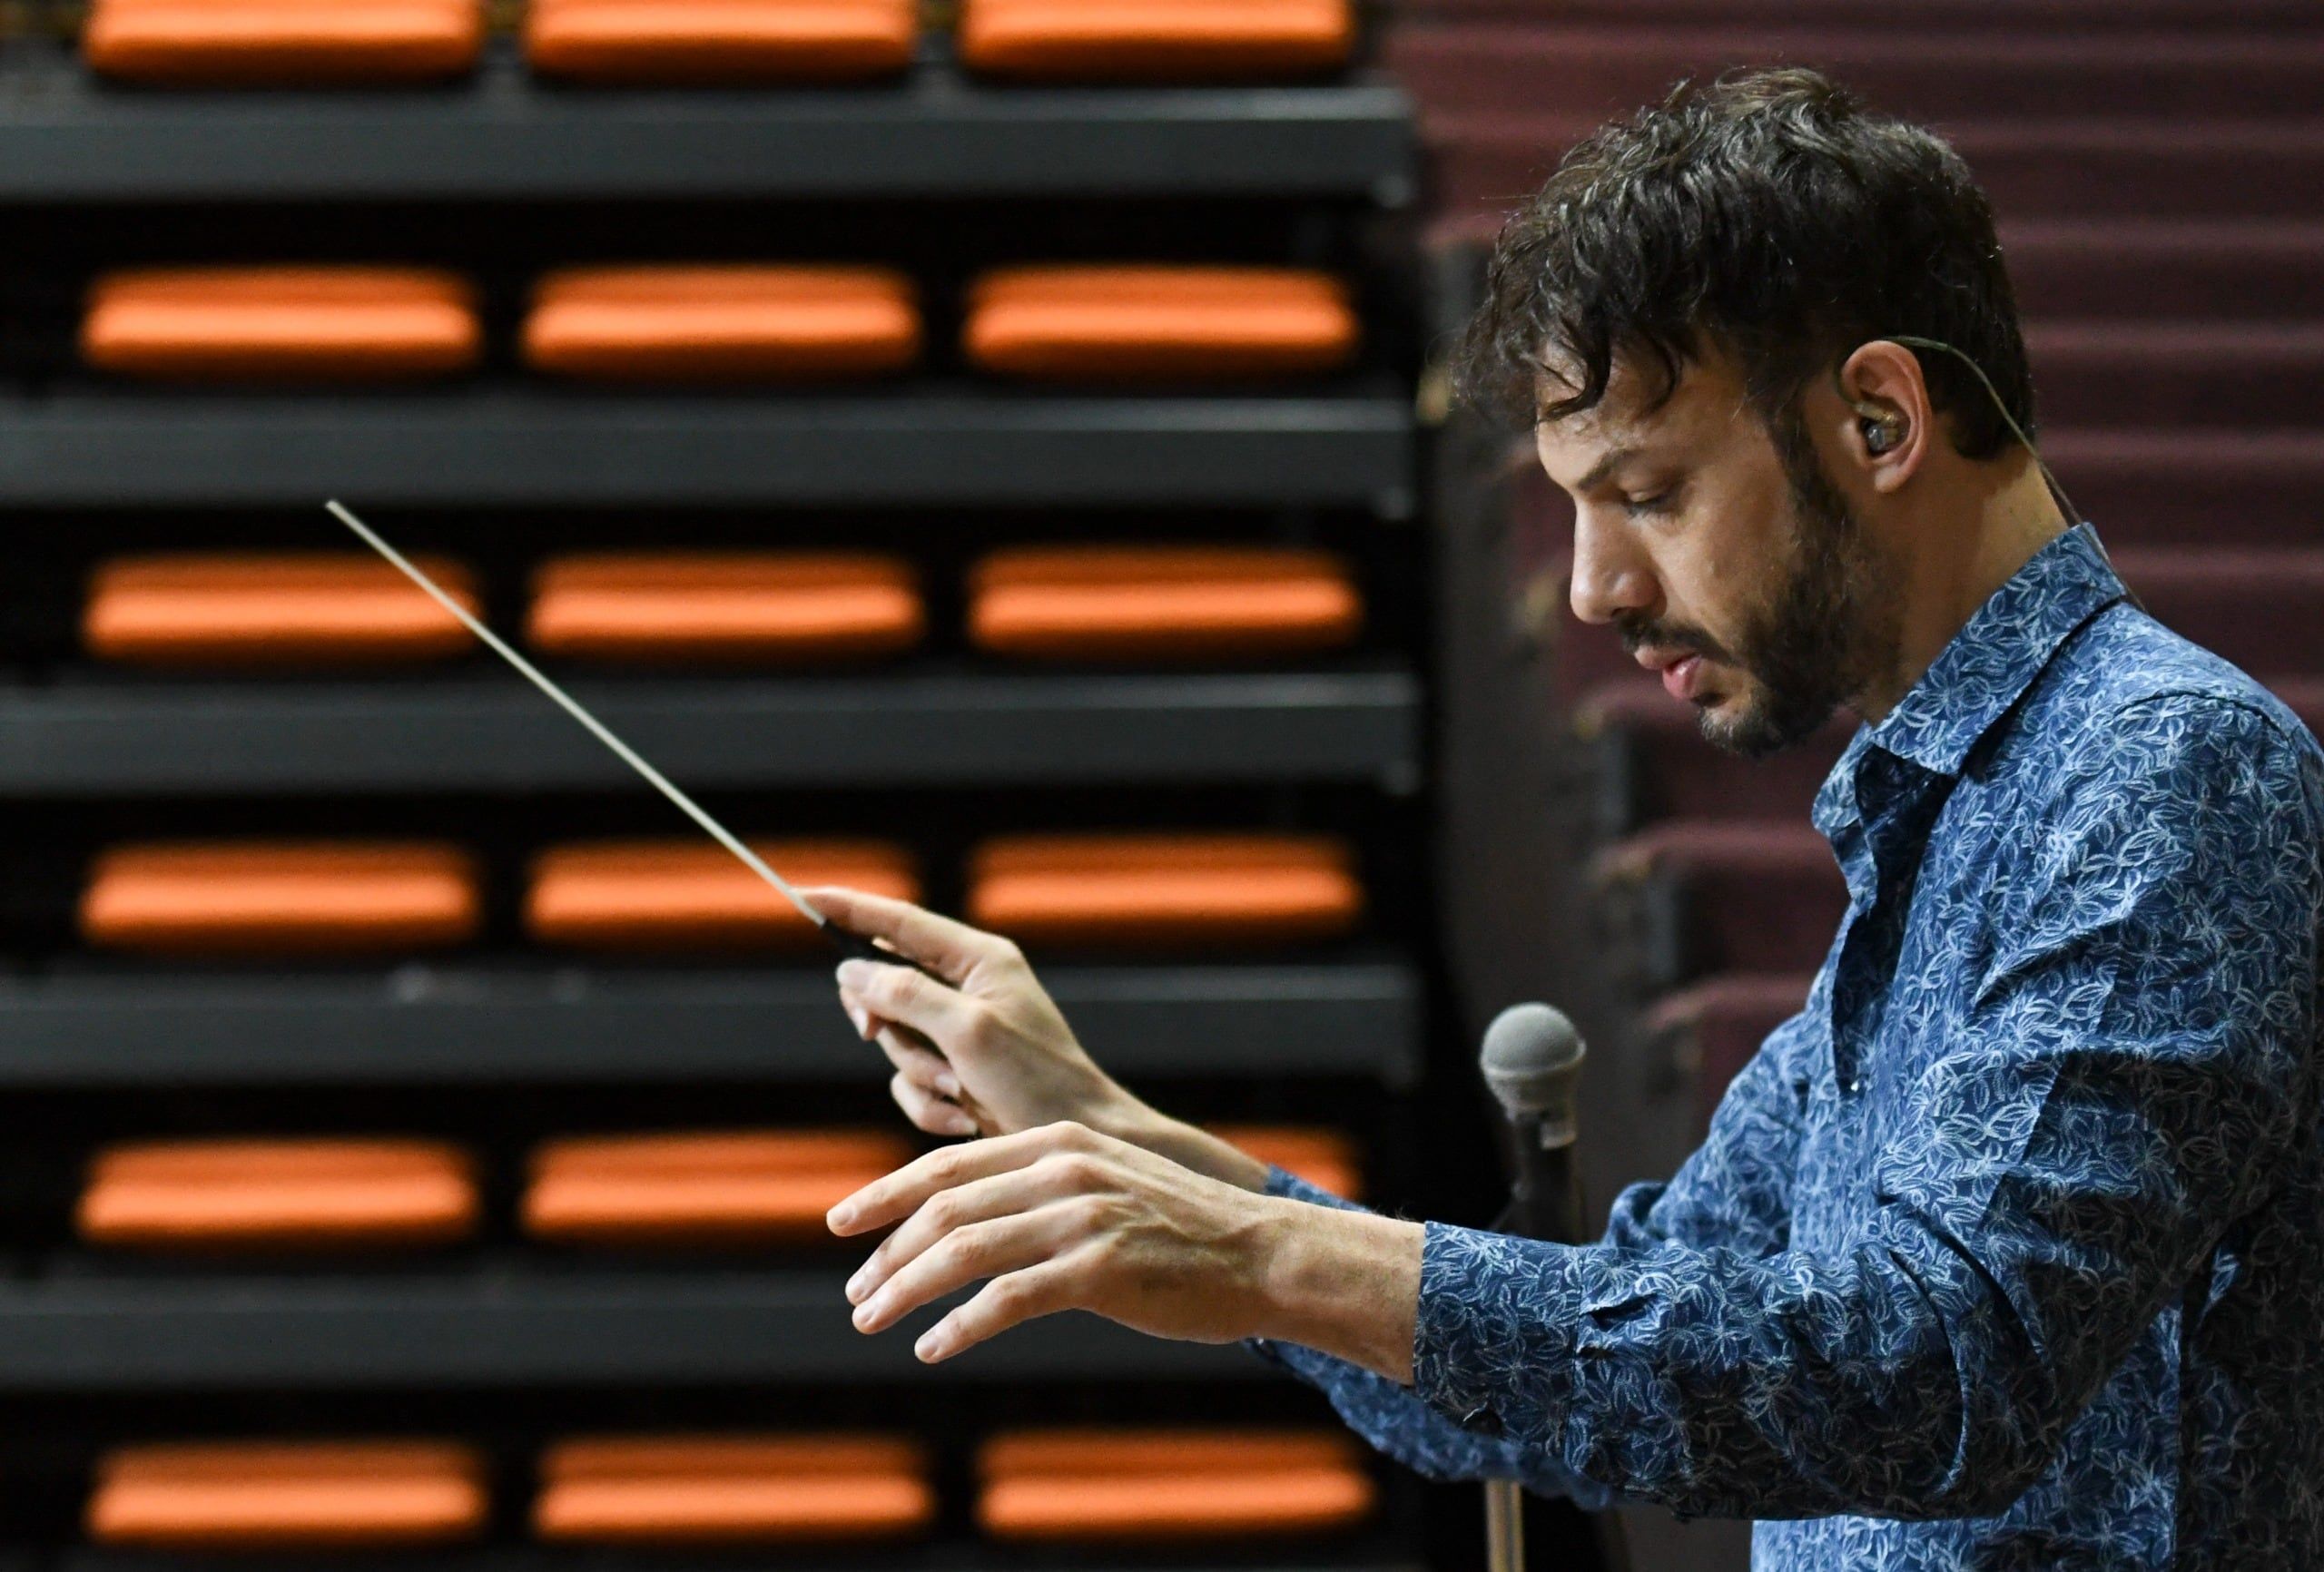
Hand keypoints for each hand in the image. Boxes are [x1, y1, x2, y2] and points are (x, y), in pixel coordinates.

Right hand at [803, 886, 1133, 1140]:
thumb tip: (851, 971)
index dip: (849, 908)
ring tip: (958, 1090)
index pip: (899, 922)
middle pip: (884, 985)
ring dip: (917, 1074)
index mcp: (978, 959)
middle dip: (886, 1023)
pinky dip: (926, 1104)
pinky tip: (963, 1117)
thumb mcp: (968, 1031)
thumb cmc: (1037, 1079)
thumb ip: (907, 995)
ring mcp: (958, 1031)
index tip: (803, 894)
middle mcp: (966, 988)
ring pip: (892, 1040)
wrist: (1075, 1139)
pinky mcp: (954, 1071)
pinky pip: (907, 1082)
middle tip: (878, 1034)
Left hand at [829, 1120, 1289, 1361]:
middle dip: (887, 1253)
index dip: (886, 1194)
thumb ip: (1046, 1188)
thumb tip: (976, 1217)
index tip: (842, 1224)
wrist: (1266, 1254)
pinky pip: (1006, 1300)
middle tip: (857, 1295)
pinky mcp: (1099, 1269)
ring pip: (963, 1252)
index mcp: (1058, 1142)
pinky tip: (934, 1348)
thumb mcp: (1109, 1183)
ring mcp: (1081, 1217)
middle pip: (944, 1208)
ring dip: (906, 1291)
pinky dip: (958, 1326)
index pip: (947, 1164)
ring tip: (874, 1322)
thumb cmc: (1188, 1230)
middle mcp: (1063, 1169)